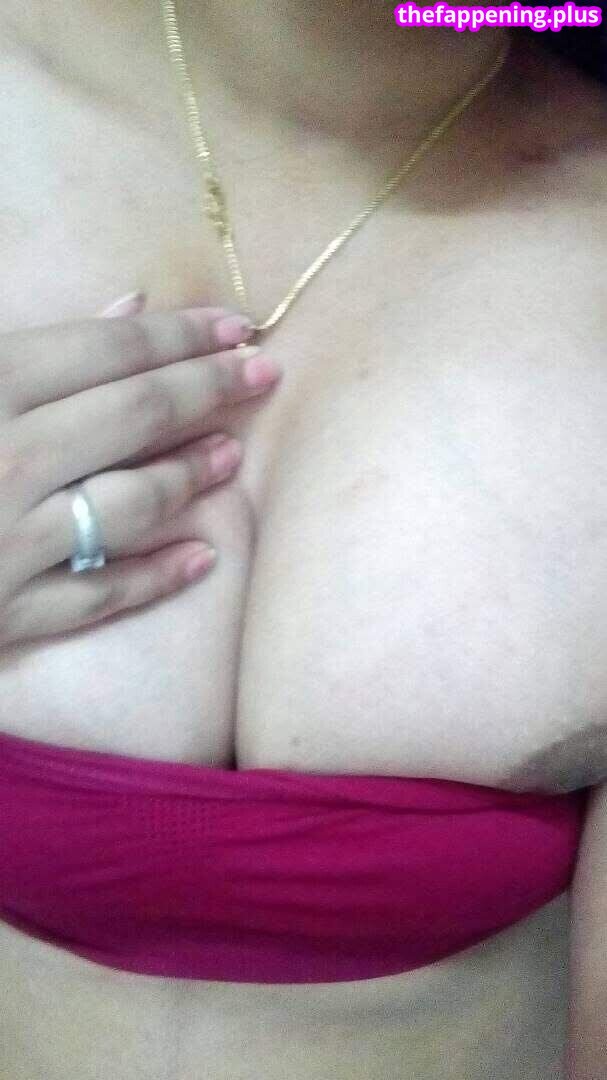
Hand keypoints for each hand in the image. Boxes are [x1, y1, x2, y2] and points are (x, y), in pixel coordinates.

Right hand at [0, 295, 281, 645]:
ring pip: (127, 504)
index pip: (105, 351)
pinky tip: (201, 559)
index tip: (237, 325)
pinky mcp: (3, 615)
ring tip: (232, 456)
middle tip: (267, 374)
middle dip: (209, 390)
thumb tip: (127, 307)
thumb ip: (27, 344)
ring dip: (190, 477)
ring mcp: (6, 543)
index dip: (181, 335)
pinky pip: (96, 597)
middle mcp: (2, 460)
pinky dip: (153, 578)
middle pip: (133, 415)